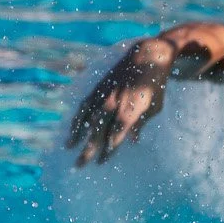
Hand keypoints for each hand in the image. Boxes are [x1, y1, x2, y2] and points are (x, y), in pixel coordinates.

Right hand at [66, 41, 173, 165]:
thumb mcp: (154, 107)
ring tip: (69, 147)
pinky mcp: (97, 89)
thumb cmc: (154, 86)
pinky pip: (83, 107)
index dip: (108, 150)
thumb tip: (132, 141)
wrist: (146, 57)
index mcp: (130, 111)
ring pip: (86, 119)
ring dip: (77, 135)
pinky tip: (72, 128)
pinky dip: (77, 119)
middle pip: (97, 132)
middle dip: (88, 149)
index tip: (101, 163)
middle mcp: (113, 104)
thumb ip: (140, 124)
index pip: (115, 136)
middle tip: (79, 165)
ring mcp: (103, 96)